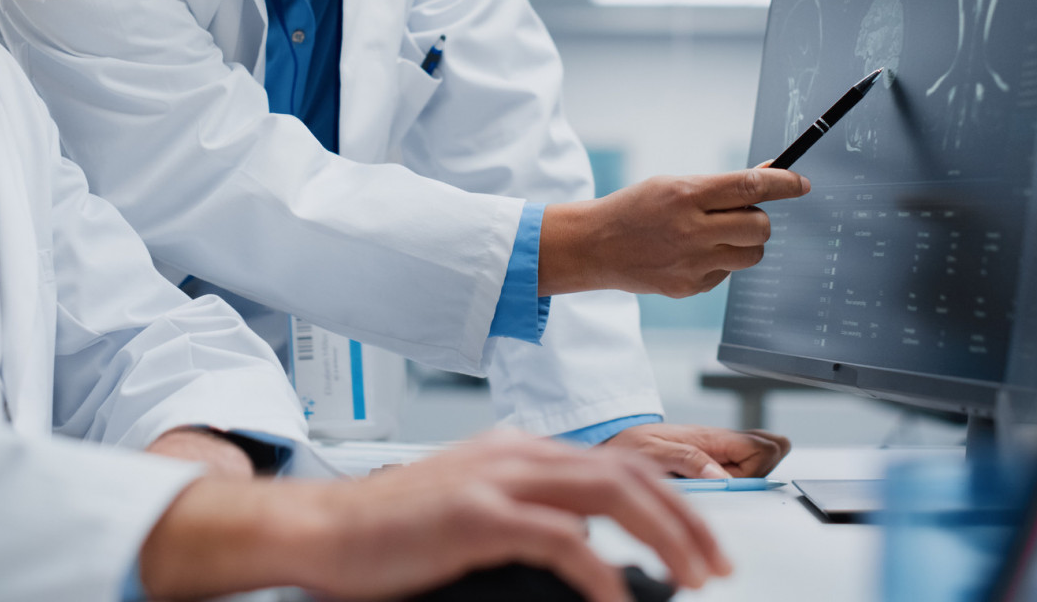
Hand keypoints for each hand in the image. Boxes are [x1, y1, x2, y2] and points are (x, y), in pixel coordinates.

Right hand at [137, 430, 729, 601]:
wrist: (318, 530)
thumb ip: (527, 519)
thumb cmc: (385, 534)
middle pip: (628, 472)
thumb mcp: (470, 514)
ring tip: (691, 577)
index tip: (705, 538)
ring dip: (664, 535)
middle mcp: (514, 452)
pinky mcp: (476, 513)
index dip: (672, 497)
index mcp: (517, 450)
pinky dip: (601, 571)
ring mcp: (496, 477)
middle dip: (686, 518)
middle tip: (718, 565)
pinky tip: (619, 599)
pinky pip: (561, 538)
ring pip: (610, 493)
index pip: (617, 461)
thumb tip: (585, 553)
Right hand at [539, 167, 811, 296]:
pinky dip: (720, 262)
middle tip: (740, 214)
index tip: (800, 183)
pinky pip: (727, 273)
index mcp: (687, 195)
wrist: (595, 246)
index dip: (784, 184)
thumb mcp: (672, 185)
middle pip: (760, 226)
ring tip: (718, 235)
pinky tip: (691, 255)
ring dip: (746, 243)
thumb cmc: (636, 209)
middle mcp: (692, 229)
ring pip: (752, 254)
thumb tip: (767, 177)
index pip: (750, 186)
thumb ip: (719, 186)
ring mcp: (692, 262)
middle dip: (759, 219)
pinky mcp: (690, 287)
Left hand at [601, 422, 790, 478]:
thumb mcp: (651, 452)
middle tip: (725, 483)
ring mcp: (720, 453)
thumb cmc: (630, 444)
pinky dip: (737, 480)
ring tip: (712, 485)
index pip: (764, 446)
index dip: (759, 466)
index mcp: (712, 438)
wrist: (615, 443)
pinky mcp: (713, 463)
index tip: (733, 481)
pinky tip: (714, 486)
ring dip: (745, 479)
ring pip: (760, 464)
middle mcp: (721, 444)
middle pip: (770, 454)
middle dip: (758, 473)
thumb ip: (687, 460)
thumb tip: (722, 476)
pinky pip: (743, 470)